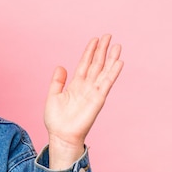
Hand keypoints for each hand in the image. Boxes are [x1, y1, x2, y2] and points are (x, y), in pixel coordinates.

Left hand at [44, 34, 123, 169]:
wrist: (61, 135)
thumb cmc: (56, 119)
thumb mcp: (53, 96)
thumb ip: (58, 81)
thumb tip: (61, 66)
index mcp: (75, 85)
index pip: (84, 64)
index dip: (89, 52)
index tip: (95, 39)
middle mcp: (86, 86)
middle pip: (96, 64)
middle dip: (102, 50)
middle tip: (109, 36)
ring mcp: (93, 92)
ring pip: (104, 72)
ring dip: (111, 59)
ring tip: (118, 46)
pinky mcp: (98, 100)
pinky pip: (106, 84)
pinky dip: (112, 73)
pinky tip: (119, 62)